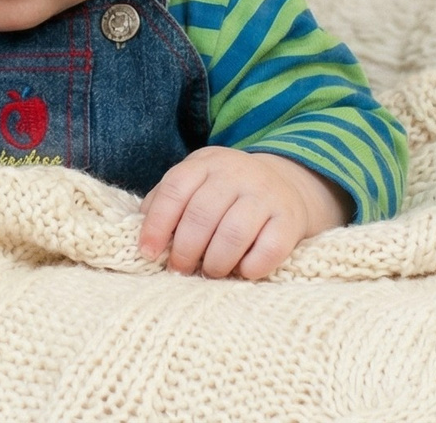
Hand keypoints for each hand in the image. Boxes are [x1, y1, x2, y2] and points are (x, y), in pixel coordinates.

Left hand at [138, 147, 348, 279]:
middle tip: (180, 269)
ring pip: (234, 233)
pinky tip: (242, 271)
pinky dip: (251, 266)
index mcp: (205, 163)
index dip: (157, 224)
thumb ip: (166, 202)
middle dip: (185, 250)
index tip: (148, 253)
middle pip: (202, 214)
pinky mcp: (290, 218)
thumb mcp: (194, 184)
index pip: (175, 190)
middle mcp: (236, 174)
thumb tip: (145, 237)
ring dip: (216, 262)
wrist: (285, 184)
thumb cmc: (224, 193)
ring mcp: (266, 194)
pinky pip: (270, 248)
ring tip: (210, 272)